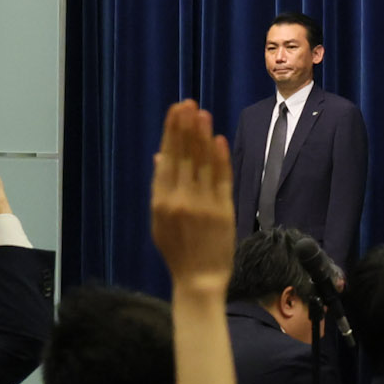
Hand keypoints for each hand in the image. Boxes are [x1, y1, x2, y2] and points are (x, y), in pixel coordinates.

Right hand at [150, 101, 235, 290]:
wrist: (199, 280)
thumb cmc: (179, 251)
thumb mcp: (160, 220)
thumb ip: (161, 187)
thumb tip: (160, 157)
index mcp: (161, 201)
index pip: (167, 158)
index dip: (172, 133)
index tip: (176, 111)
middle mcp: (179, 200)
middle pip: (183, 156)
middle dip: (185, 127)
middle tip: (188, 103)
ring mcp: (202, 205)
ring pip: (201, 163)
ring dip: (202, 136)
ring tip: (202, 113)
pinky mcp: (223, 211)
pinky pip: (221, 179)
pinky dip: (220, 158)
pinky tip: (217, 139)